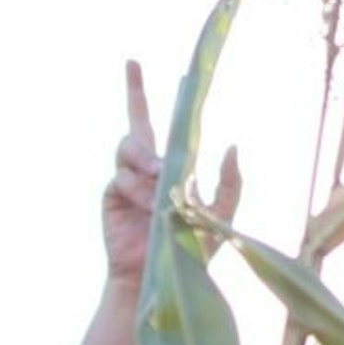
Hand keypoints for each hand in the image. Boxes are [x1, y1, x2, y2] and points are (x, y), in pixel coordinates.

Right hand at [102, 60, 240, 286]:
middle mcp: (143, 169)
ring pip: (129, 150)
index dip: (138, 93)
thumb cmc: (189, 252)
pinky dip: (138, 190)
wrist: (159, 280)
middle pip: (134, 126)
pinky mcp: (112, 197)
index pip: (152, 123)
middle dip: (134, 94)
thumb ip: (230, 184)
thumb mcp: (219, 216)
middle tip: (137, 73)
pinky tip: (149, 207)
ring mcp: (125, 181)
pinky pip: (121, 179)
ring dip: (146, 163)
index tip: (132, 64)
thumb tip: (231, 145)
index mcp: (166, 166)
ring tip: (160, 182)